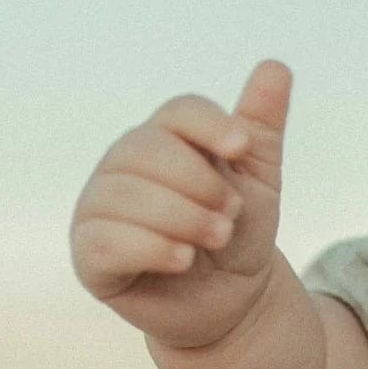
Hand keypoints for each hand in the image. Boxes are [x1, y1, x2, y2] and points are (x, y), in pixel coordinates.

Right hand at [70, 59, 292, 348]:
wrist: (234, 302)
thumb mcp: (258, 181)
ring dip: (185, 219)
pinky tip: (183, 260)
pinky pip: (108, 241)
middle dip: (202, 185)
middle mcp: (123, 166)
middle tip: (231, 217)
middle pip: (150, 149)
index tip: (242, 148)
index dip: (211, 125)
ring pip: (128, 195)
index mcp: (164, 141)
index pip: (179, 113)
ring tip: (217, 239)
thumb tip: (276, 65)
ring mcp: (100, 208)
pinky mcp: (91, 255)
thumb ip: (260, 128)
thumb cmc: (238, 236)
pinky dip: (151, 248)